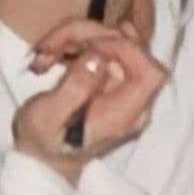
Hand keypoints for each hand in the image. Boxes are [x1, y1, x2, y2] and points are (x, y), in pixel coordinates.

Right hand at [13, 14, 167, 184]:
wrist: (44, 158)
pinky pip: (106, 49)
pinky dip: (80, 43)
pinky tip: (57, 53)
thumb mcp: (47, 118)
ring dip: (81, 37)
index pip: (150, 74)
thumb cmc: (43, 142)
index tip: (88, 47)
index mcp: (123, 116)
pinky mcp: (114, 79)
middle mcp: (133, 102)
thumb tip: (96, 58)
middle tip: (50, 47)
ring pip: (117, 43)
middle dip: (90, 37)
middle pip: (132, 50)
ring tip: (47, 52)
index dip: (127, 50)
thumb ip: (74, 89)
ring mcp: (125, 89)